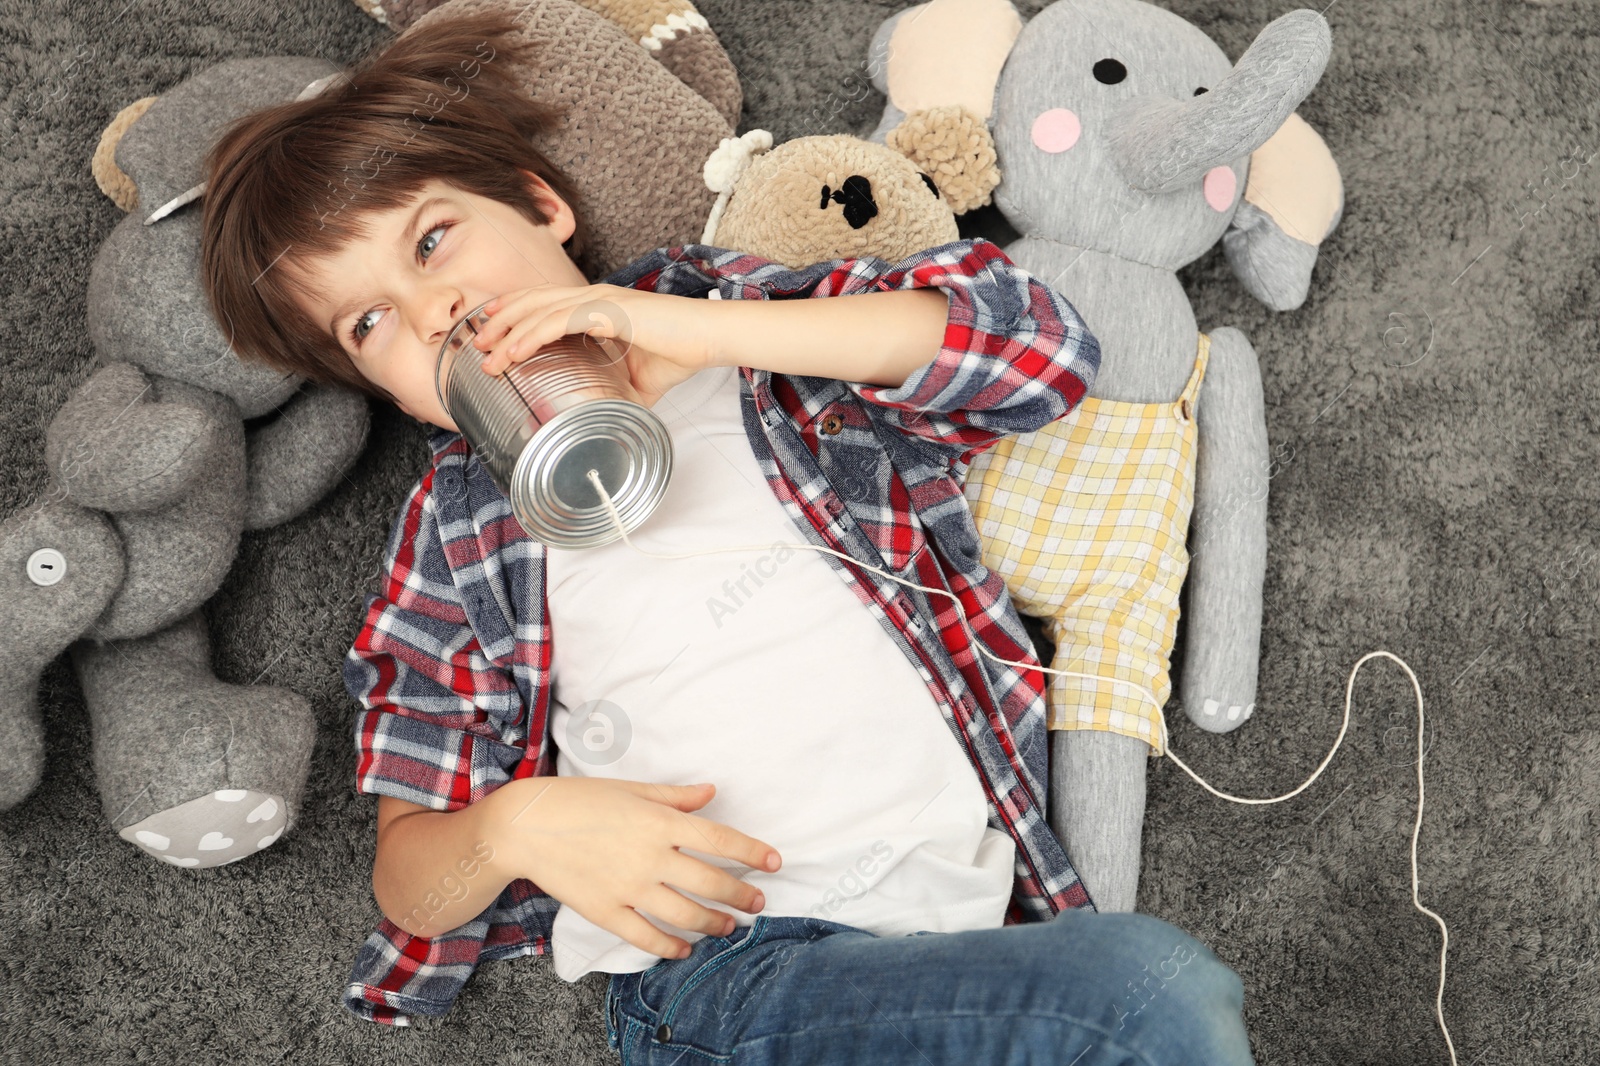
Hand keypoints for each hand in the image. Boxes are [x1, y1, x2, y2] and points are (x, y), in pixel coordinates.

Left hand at [470, 283, 715, 407]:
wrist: (709, 339)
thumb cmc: (679, 353)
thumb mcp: (638, 383)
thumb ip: (616, 395)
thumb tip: (606, 423)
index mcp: (596, 307)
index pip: (542, 302)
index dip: (512, 313)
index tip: (488, 332)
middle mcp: (592, 298)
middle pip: (530, 301)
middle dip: (499, 322)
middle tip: (476, 346)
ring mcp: (599, 301)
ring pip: (538, 309)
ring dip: (508, 331)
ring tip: (487, 355)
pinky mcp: (609, 311)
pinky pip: (560, 320)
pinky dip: (533, 334)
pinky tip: (515, 351)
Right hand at [488, 777, 779, 959]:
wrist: (525, 826)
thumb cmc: (580, 800)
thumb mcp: (631, 789)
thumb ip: (675, 796)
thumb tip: (712, 792)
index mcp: (659, 821)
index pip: (720, 839)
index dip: (752, 852)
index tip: (776, 863)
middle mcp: (650, 855)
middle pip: (710, 881)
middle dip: (742, 895)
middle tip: (759, 902)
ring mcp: (628, 887)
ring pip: (685, 914)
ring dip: (714, 923)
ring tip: (730, 926)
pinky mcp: (606, 911)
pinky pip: (646, 935)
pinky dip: (670, 946)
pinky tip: (684, 948)